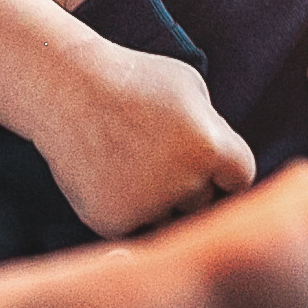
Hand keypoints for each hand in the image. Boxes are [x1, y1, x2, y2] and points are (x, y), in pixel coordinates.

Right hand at [27, 35, 256, 235]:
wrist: (65, 87)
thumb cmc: (133, 79)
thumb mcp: (190, 86)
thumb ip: (216, 129)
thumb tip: (230, 171)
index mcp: (210, 147)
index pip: (241, 178)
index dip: (225, 168)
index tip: (206, 158)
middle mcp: (184, 182)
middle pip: (206, 201)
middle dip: (190, 183)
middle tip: (157, 152)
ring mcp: (148, 206)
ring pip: (172, 220)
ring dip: (161, 201)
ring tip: (132, 159)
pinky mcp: (114, 222)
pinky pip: (137, 228)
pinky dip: (128, 208)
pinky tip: (110, 174)